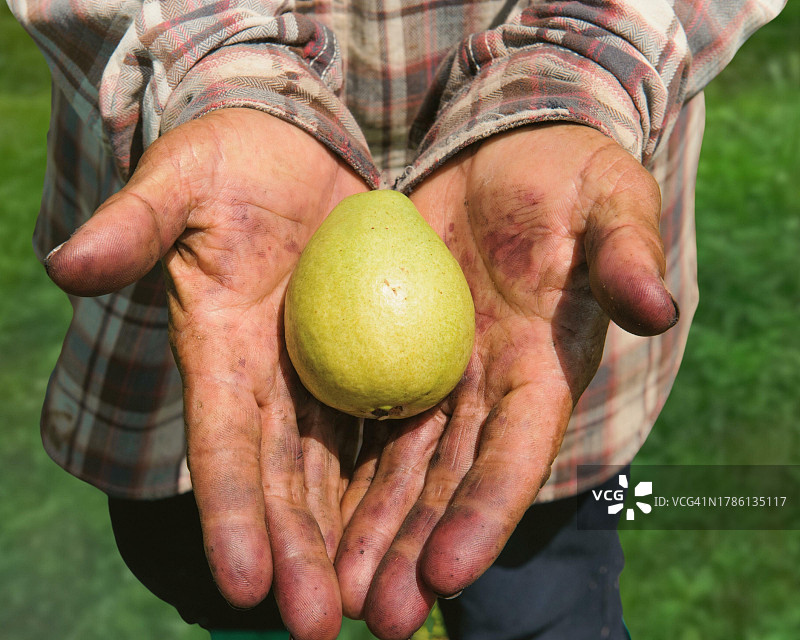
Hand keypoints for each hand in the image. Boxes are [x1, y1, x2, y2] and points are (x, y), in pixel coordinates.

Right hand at [45, 109, 366, 639]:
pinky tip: (426, 533)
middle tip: (324, 627)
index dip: (229, 508)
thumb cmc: (229, 159)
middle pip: (285, 477)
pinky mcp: (377, 355)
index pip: (220, 439)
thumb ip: (134, 224)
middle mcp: (270, 379)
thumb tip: (67, 263)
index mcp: (217, 348)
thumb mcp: (182, 180)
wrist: (294, 148)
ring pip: (341, 470)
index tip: (239, 585)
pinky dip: (403, 480)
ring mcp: (325, 373)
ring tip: (382, 606)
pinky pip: (393, 424)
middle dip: (300, 552)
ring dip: (357, 539)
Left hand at [335, 124, 677, 638]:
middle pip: (448, 483)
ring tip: (328, 593)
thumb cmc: (565, 176)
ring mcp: (433, 377)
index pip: (517, 452)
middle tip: (374, 613)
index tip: (445, 571)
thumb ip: (625, 251)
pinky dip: (332, 472)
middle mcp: (487, 391)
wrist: (501, 155)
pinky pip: (354, 420)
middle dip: (412, 549)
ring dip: (365, 532)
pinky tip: (297, 518)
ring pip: (396, 469)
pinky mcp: (384, 350)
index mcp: (544, 369)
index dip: (487, 511)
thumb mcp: (604, 200)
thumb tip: (656, 305)